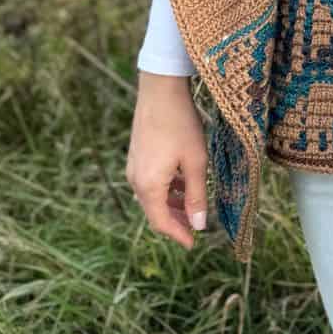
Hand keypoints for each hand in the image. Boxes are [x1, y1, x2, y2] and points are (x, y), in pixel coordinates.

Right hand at [126, 72, 208, 249]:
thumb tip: (198, 226)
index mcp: (148, 186)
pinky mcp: (137, 155)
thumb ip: (196, 196)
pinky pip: (150, 182)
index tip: (194, 244)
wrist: (160, 88)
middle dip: (176, 221)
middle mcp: (135, 180)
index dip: (178, 235)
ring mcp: (134, 166)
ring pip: (153, 196)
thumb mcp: (195, 161)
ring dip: (172, 204)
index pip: (161, 223)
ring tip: (193, 205)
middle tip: (196, 227)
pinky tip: (183, 182)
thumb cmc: (181, 124)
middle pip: (155, 211)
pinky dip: (166, 189)